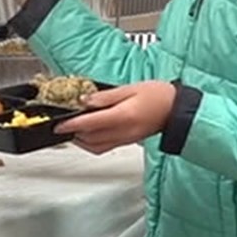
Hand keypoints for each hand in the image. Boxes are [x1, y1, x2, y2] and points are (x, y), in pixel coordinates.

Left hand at [57, 81, 176, 153]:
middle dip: (74, 132)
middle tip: (64, 124)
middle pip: (90, 138)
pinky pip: (104, 148)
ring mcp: (125, 139)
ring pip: (95, 146)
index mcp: (123, 116)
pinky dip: (92, 144)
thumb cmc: (158, 96)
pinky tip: (88, 136)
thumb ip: (106, 96)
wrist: (177, 109)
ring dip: (81, 140)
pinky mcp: (127, 142)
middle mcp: (123, 131)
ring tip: (74, 130)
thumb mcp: (130, 88)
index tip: (59, 124)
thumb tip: (86, 101)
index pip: (90, 123)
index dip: (72, 124)